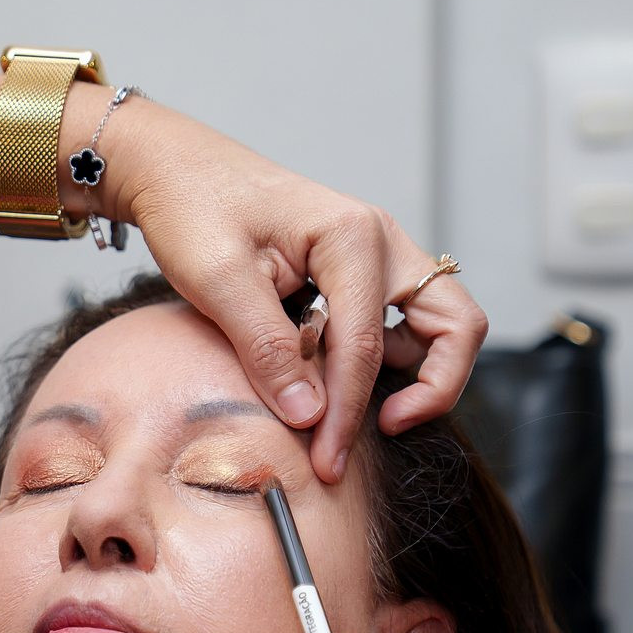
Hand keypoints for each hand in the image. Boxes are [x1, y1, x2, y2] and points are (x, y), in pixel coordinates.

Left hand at [101, 103, 487, 482]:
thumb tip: (311, 416)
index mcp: (351, 235)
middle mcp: (382, 241)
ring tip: (353, 409)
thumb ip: (266, 347)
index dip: (348, 412)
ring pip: (439, 325)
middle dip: (433, 389)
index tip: (324, 461)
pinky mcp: (364, 272)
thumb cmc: (193, 208)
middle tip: (383, 431)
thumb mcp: (216, 281)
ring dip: (415, 374)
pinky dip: (388, 359)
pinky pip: (402, 324)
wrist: (176, 170)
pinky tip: (334, 381)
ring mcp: (380, 255)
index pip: (365, 345)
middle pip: (455, 324)